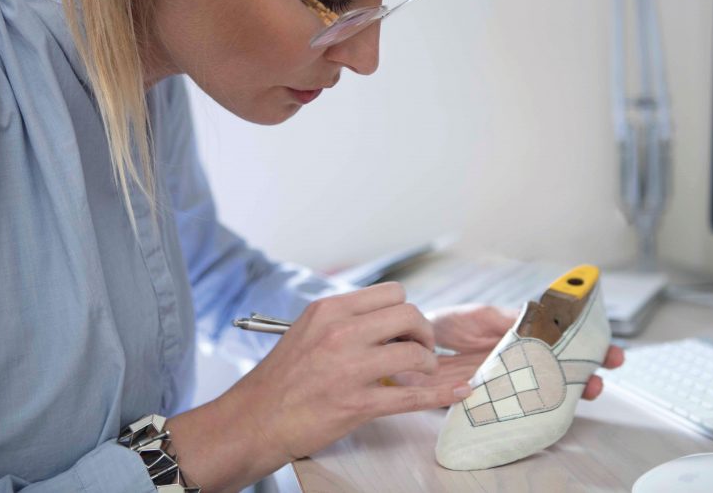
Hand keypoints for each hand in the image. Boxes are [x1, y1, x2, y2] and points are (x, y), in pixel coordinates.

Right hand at [166, 283, 469, 490]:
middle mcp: (341, 332)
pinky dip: (441, 394)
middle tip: (419, 349)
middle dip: (423, 332)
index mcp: (330, 310)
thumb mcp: (308, 330)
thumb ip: (345, 319)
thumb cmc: (282, 378)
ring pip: (415, 352)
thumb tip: (386, 316)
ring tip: (420, 373)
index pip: (392, 293)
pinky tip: (459, 392)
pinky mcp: (357, 403)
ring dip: (427, 364)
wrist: (254, 419)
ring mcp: (350, 368)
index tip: (406, 327)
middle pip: (410, 315)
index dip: (407, 310)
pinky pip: (413, 396)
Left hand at [395, 304, 625, 400]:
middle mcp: (519, 362)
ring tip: (587, 389)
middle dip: (588, 371)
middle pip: (562, 370)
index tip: (610, 350)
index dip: (589, 347)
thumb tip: (539, 314)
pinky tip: (551, 405)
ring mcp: (506, 381)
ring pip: (545, 391)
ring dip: (569, 391)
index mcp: (521, 338)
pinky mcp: (487, 400)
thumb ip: (508, 318)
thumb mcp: (481, 316)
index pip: (563, 343)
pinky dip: (535, 409)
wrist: (414, 343)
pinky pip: (515, 408)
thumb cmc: (449, 324)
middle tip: (606, 371)